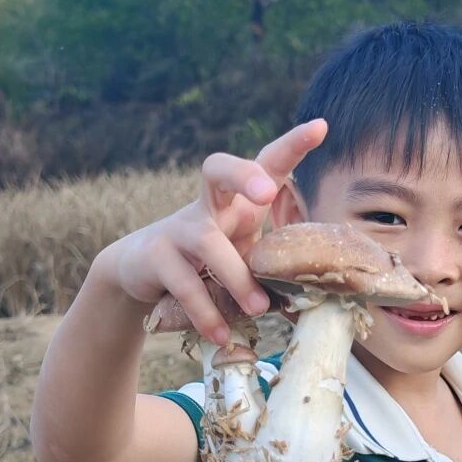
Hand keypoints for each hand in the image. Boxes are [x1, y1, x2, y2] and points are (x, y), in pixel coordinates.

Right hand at [94, 119, 327, 349]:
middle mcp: (208, 207)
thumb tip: (307, 307)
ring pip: (208, 243)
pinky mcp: (157, 258)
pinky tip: (222, 333)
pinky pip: (185, 284)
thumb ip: (270, 275)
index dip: (291, 144)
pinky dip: (206, 312)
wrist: (139, 274)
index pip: (265, 164)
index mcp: (237, 202)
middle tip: (267, 193)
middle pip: (218, 170)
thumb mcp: (242, 261)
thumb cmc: (206, 263)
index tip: (321, 127)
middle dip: (245, 176)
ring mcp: (179, 229)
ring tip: (259, 308)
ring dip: (236, 277)